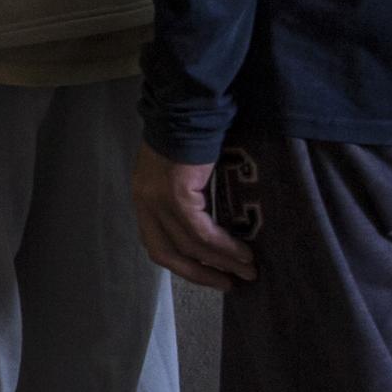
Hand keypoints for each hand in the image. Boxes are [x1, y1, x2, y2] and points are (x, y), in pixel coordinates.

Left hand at [130, 146, 256, 288]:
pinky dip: (223, 246)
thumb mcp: (182, 174)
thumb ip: (188, 200)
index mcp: (143, 198)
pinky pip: (200, 231)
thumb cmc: (192, 136)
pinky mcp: (176, 193)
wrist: (189, 107)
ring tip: (248, 271)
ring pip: (189, 245)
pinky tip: (242, 253)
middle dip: (199, 273)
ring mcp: (157, 198)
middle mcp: (144, 201)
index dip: (182, 265)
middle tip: (229, 284)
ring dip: (221, 262)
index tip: (210, 275)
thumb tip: (214, 229)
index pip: (156, 244)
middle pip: (166, 253)